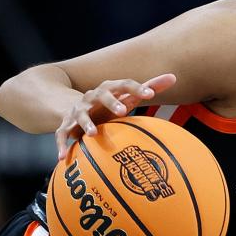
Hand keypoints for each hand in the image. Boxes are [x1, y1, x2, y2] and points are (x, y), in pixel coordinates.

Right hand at [55, 73, 176, 159]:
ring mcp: (78, 111)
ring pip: (81, 115)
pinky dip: (62, 145)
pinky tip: (63, 158)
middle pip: (102, 95)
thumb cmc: (110, 103)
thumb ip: (150, 87)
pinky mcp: (66, 124)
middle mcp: (93, 97)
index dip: (137, 88)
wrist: (75, 107)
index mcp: (110, 89)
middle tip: (124, 110)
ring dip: (86, 123)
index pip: (124, 84)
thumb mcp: (128, 95)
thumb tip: (174, 77)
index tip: (151, 94)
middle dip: (112, 102)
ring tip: (93, 134)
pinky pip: (62, 134)